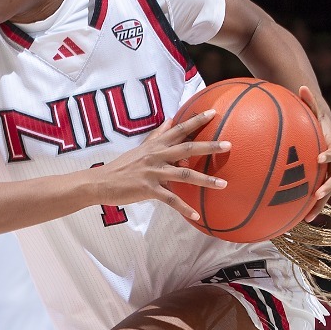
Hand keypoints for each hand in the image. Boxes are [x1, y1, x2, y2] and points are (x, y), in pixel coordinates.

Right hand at [87, 108, 228, 222]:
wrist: (101, 182)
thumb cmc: (122, 166)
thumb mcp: (140, 147)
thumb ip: (157, 135)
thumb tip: (170, 120)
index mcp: (156, 145)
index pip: (179, 129)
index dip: (197, 121)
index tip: (214, 113)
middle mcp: (156, 155)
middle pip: (187, 148)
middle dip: (209, 146)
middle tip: (229, 145)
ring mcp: (153, 172)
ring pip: (184, 174)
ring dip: (206, 180)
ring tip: (223, 184)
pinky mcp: (148, 189)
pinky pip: (171, 199)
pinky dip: (184, 208)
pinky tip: (196, 215)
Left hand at [295, 84, 330, 223]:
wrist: (323, 130)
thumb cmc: (314, 118)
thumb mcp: (312, 108)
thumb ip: (308, 100)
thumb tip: (301, 85)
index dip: (329, 154)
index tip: (319, 158)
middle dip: (327, 186)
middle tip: (317, 193)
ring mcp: (330, 171)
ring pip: (328, 189)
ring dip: (320, 203)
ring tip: (308, 217)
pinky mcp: (322, 179)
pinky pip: (318, 194)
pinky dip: (311, 206)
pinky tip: (298, 218)